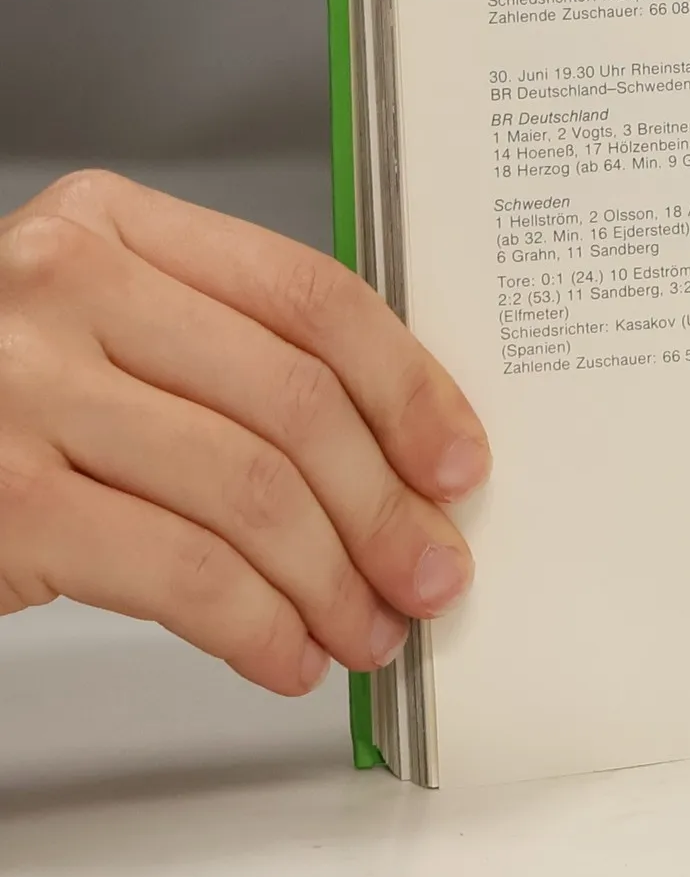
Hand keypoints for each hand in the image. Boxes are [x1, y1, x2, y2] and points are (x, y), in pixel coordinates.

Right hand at [0, 172, 489, 695]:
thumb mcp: (100, 323)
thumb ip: (229, 349)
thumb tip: (397, 450)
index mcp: (112, 223)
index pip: (309, 296)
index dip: (407, 387)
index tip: (457, 460)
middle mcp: (63, 286)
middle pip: (293, 400)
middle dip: (386, 505)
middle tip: (430, 569)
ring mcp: (23, 392)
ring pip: (250, 491)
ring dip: (332, 580)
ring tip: (367, 626)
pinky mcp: (4, 503)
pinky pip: (181, 573)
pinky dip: (256, 627)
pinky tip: (286, 654)